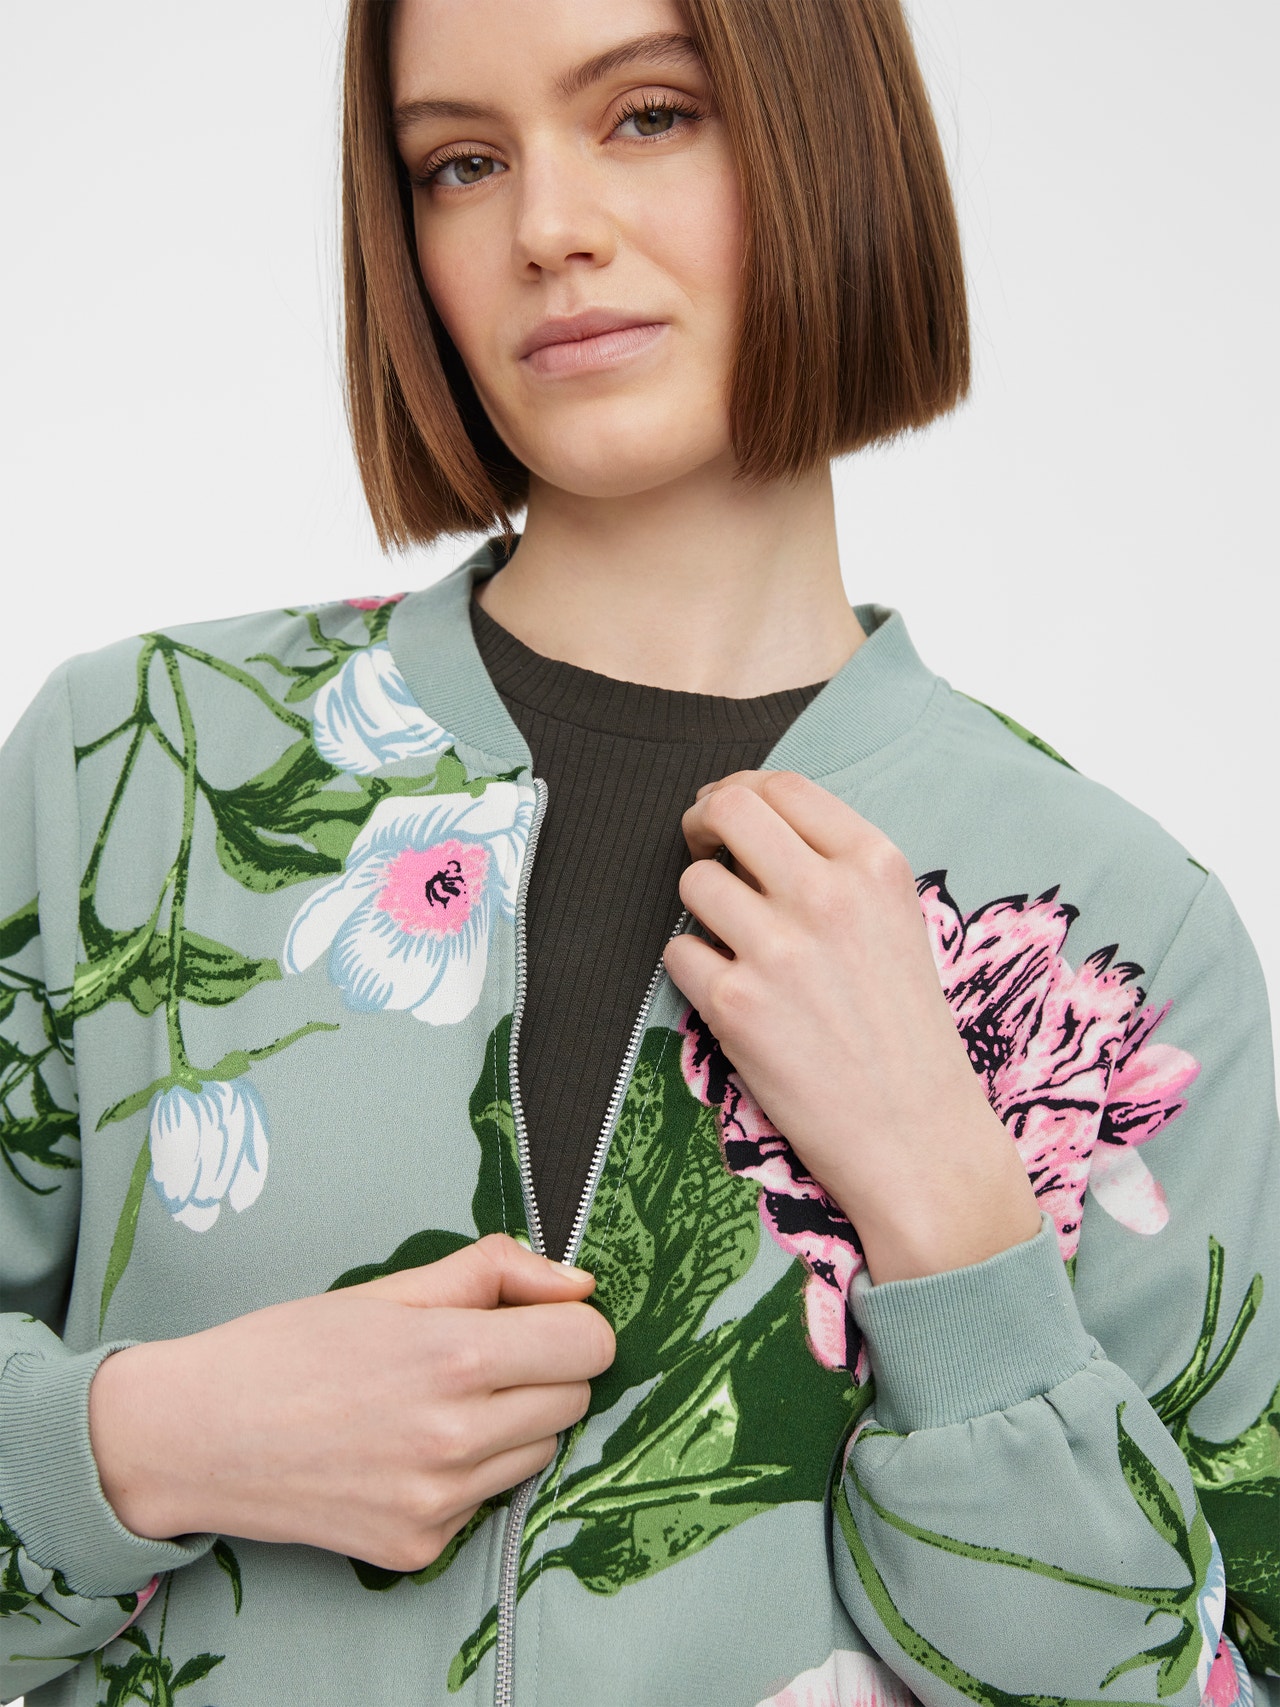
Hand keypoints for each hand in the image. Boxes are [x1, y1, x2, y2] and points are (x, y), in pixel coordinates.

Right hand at [88, 1235, 614, 1571]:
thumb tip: (577, 1282)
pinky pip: (486, 1502)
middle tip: (477, 1354)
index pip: (589, 1346)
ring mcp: (438, 1504)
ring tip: (435, 1402)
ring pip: (539, 1452)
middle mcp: (455, 1438)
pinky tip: (404, 1451)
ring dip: (512, 1423)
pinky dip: (466, 1474)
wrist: (195, 1437)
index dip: (571, 1323)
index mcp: (453, 1357)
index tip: (537, 1317)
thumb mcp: (391, 1287)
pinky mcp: (418, 1550)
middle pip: (573, 1400)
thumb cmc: (288, 1348)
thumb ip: (494, 1271)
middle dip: (543, 1368)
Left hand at [663, 770, 1041, 1282]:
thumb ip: (837, 871)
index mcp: (876, 865)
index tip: (728, 819)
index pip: (783, 785)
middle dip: (701, 824)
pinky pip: (677, 951)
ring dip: (700, 909)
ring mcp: (777, 946)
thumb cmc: (907, 1037)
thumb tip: (756, 834)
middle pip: (727, 808)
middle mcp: (827, 894)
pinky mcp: (733, 1001)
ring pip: (692, 882)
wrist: (917, 1137)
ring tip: (734, 946)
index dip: (739, 793)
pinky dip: (692, 970)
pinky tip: (731, 996)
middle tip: (702, 850)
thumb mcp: (897, 924)